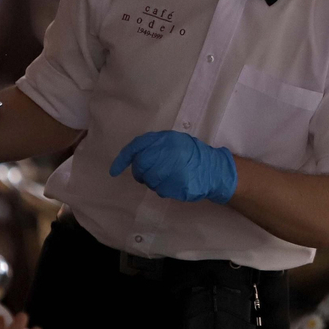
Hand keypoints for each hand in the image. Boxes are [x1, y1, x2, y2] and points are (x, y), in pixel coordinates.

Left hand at [109, 131, 237, 203]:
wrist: (214, 169)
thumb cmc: (191, 155)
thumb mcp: (174, 141)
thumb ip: (155, 145)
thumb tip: (134, 157)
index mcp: (165, 139)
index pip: (136, 147)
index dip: (122, 160)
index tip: (114, 171)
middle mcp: (167, 152)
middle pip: (140, 166)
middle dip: (140, 173)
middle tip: (148, 174)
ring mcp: (172, 170)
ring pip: (149, 180)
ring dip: (153, 182)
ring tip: (167, 177)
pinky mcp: (177, 185)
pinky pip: (160, 190)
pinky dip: (163, 189)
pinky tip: (173, 183)